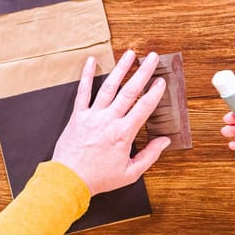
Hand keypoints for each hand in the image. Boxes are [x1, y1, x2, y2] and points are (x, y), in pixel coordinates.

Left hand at [52, 50, 170, 195]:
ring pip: (109, 87)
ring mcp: (93, 115)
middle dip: (143, 72)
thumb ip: (150, 155)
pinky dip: (86, 75)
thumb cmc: (99, 178)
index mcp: (124, 133)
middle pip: (129, 91)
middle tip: (152, 58)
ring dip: (121, 69)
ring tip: (130, 54)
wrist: (70, 179)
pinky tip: (91, 61)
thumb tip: (164, 141)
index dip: (154, 93)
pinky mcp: (78, 115)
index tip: (161, 81)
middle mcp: (109, 120)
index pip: (144, 107)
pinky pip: (83, 92)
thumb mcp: (130, 172)